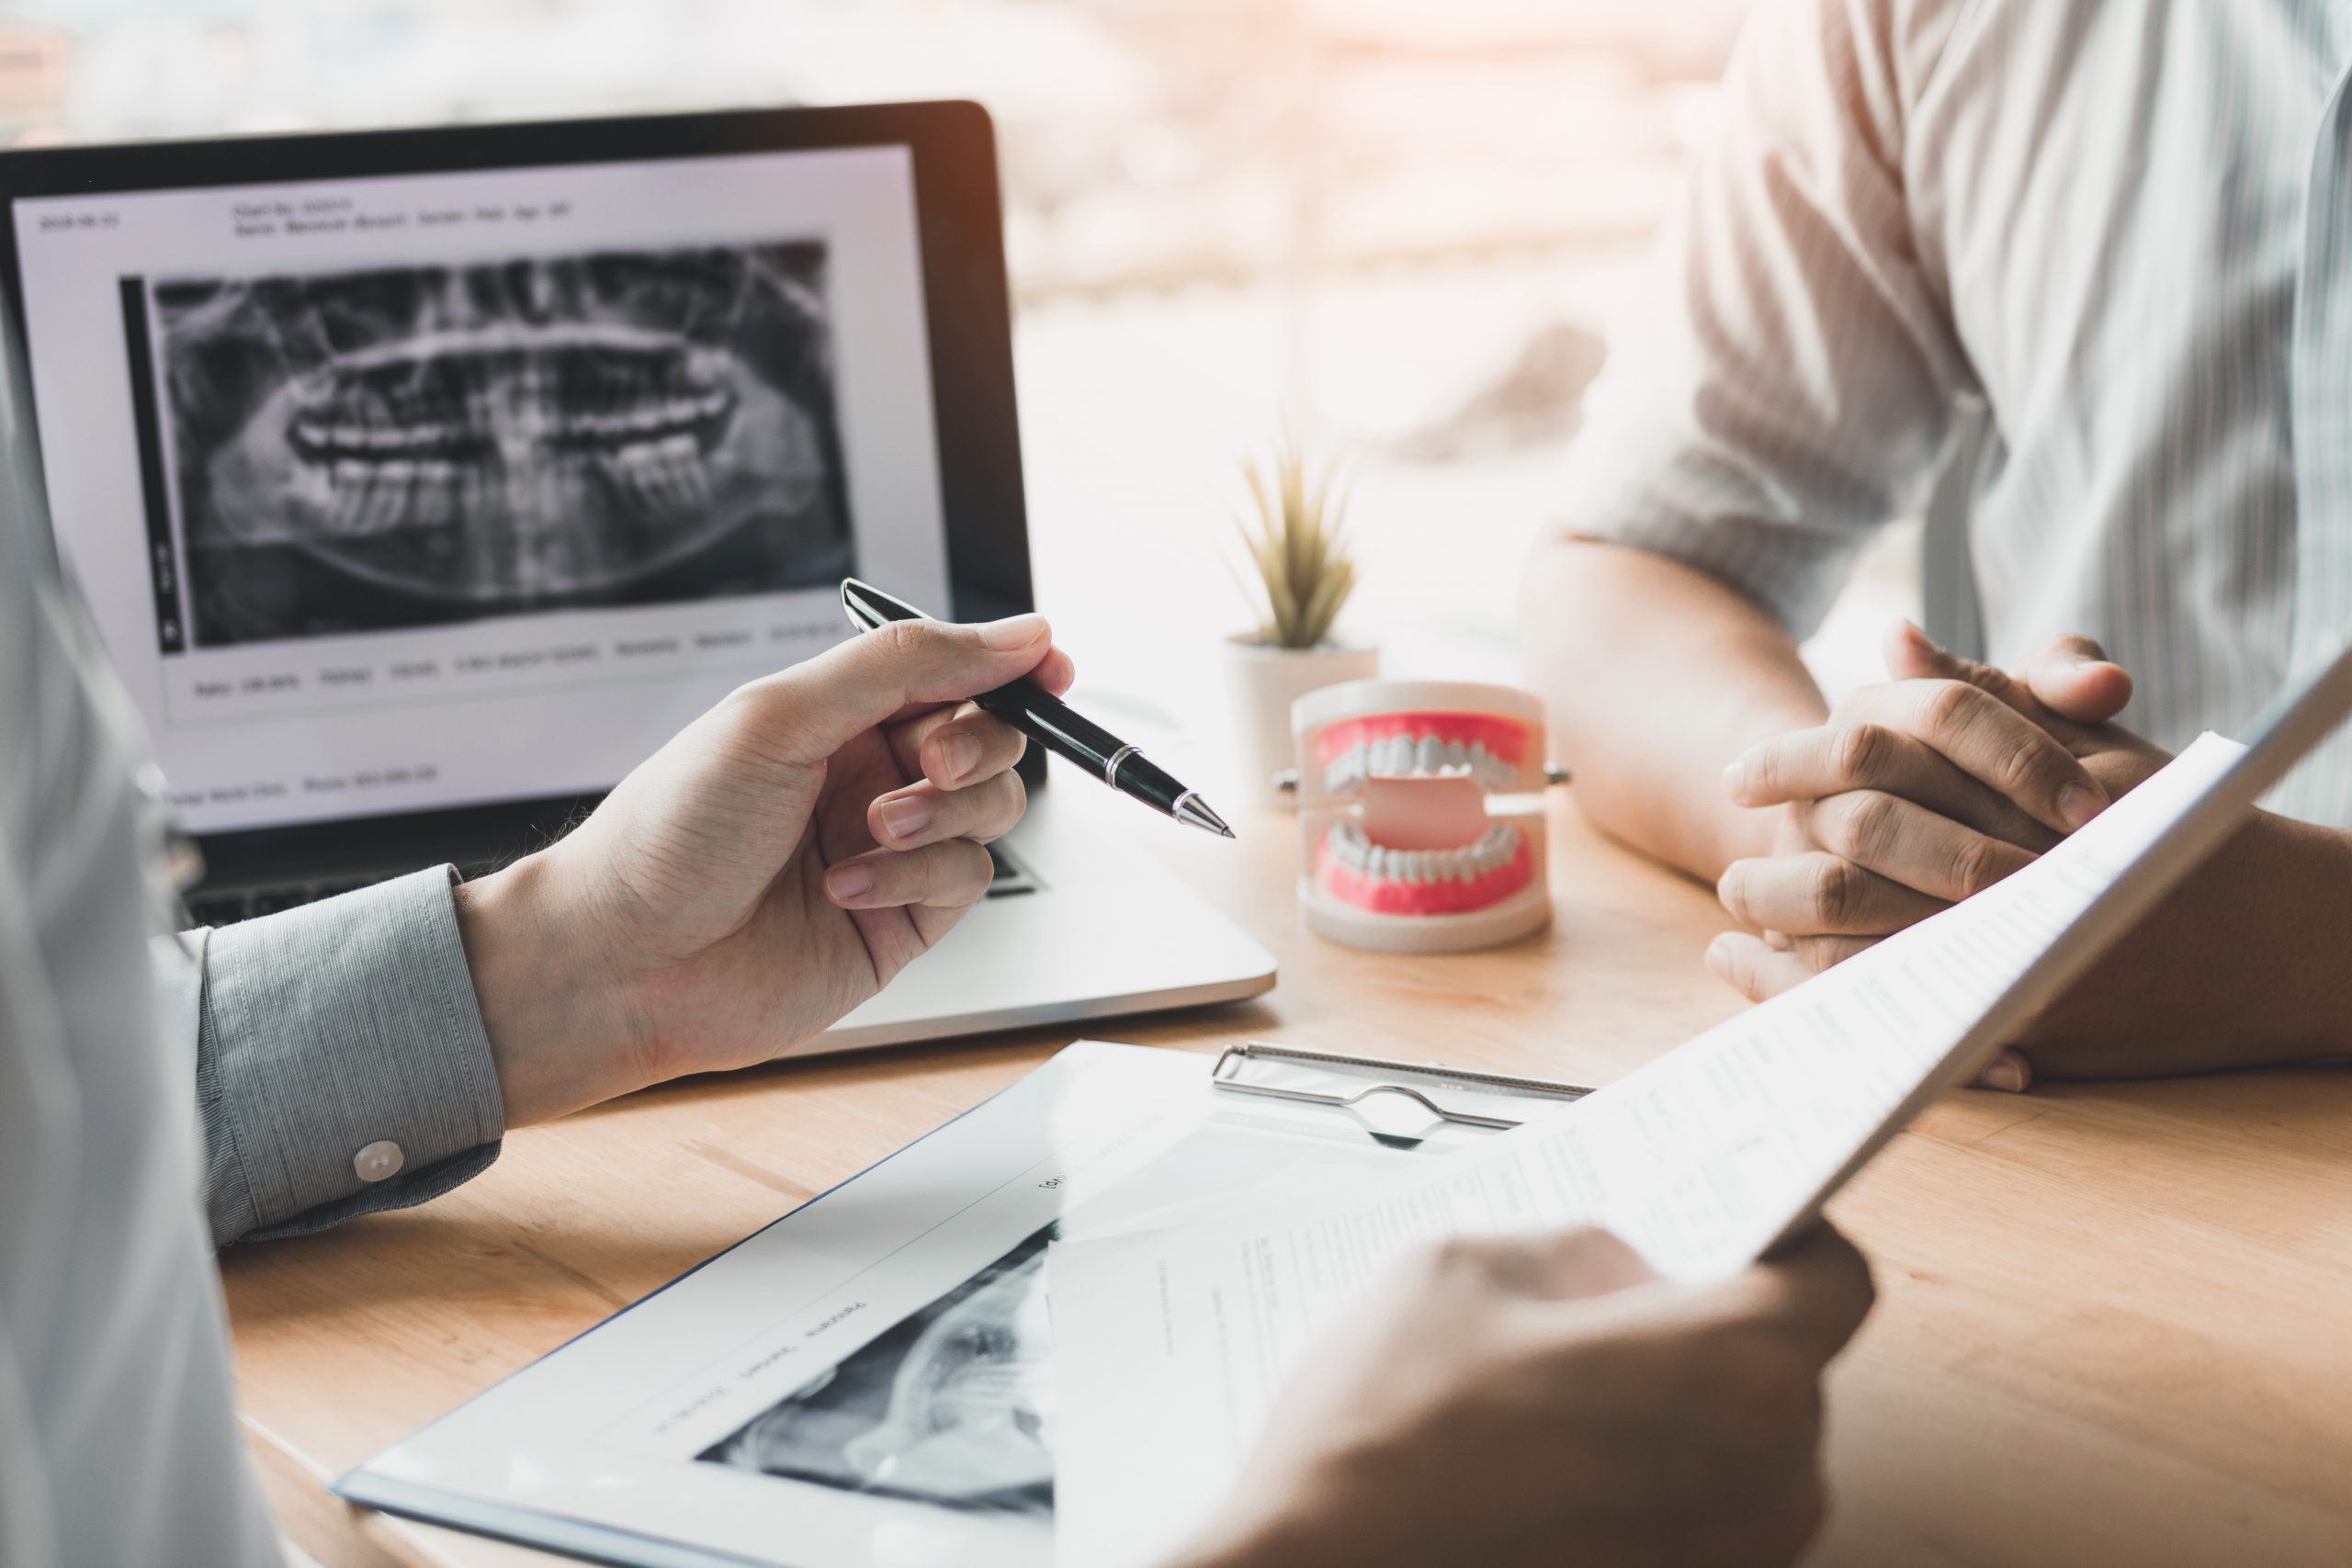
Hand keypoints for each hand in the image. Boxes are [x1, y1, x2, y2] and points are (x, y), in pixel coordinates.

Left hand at [453, 614, 1073, 1123]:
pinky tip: (848, 886)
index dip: (1007, 664)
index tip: (1048, 666)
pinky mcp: (901, 923)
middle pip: (987, 736)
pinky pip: (965, 880)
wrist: (625, 960)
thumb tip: (1015, 632)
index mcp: (836, 714)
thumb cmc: (670, 832)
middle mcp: (868, 777)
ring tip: (874, 828)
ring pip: (992, 808)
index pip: (951, 671)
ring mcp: (889, 851)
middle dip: (975, 742)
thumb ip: (905, 665)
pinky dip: (916, 875)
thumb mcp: (783, 713)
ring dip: (944, 812)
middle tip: (928, 761)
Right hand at [1176, 1227, 1874, 1567]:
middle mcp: (1758, 1482)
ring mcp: (1725, 1562)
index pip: (1837, 1282)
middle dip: (1716, 1328)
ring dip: (1684, 1415)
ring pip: (1748, 1454)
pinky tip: (1559, 1463)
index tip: (1748, 1225)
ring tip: (1573, 1393)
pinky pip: (1703, 1524)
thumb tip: (1623, 1266)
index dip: (1790, 1240)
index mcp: (1728, 1371)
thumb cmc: (1379, 1443)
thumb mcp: (1461, 1272)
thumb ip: (1575, 1252)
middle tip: (1622, 1307)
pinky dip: (1652, 1485)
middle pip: (1790, 1370)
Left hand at [1710, 627, 2351, 1085]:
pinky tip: (1782, 992)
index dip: (1789, 765)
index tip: (1742, 777)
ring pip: (1855, 954)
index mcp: (2012, 784)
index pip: (1868, 756)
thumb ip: (1986, 693)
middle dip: (1768, 874)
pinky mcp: (2027, 1031)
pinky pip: (1894, 1023)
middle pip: (1843, 861)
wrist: (2285, 933)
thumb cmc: (2173, 821)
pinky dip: (1822, 1007)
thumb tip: (1894, 642)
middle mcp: (2008, 870)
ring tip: (1733, 936)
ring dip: (1778, 949)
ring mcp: (2015, 957)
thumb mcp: (2091, 742)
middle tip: (1729, 878)